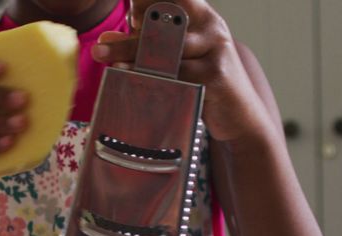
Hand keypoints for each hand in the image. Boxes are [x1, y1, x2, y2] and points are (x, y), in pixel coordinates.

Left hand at [92, 0, 267, 141]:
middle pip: (162, 25)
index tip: (128, 16)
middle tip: (101, 47)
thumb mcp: (178, 60)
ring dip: (133, 59)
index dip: (145, 3)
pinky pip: (177, 76)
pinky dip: (152, 81)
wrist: (241, 118)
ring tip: (111, 66)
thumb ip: (147, 46)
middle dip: (129, 39)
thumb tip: (106, 39)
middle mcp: (211, 26)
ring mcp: (215, 49)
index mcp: (202, 16)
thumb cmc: (206, 85)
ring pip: (165, 52)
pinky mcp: (216, 74)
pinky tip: (133, 84)